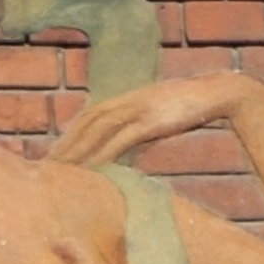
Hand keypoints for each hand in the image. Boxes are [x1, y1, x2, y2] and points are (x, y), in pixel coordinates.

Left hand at [50, 71, 263, 169]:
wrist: (220, 92)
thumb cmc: (190, 106)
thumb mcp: (157, 117)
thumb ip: (136, 131)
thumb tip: (122, 153)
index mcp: (126, 98)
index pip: (88, 117)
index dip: (68, 136)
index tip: (53, 155)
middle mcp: (127, 100)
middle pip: (85, 123)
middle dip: (64, 145)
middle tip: (44, 168)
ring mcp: (138, 108)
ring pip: (97, 131)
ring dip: (77, 152)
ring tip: (59, 172)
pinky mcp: (151, 120)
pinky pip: (120, 140)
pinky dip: (103, 155)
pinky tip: (92, 170)